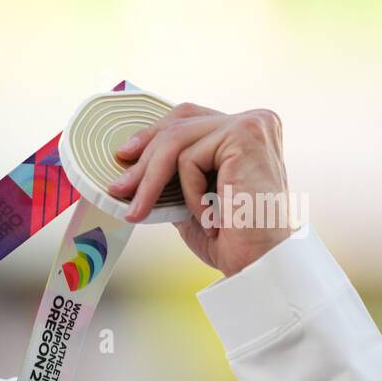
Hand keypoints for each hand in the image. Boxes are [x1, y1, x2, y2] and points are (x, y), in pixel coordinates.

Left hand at [106, 102, 293, 276]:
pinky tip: (207, 217)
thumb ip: (173, 179)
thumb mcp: (192, 200)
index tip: (125, 156)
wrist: (262, 261)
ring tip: (140, 210)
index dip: (153, 135)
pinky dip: (189, 193)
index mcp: (244, 132)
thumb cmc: (233, 238)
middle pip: (179, 123)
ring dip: (151, 180)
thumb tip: (132, 171)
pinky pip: (189, 159)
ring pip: (176, 140)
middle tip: (119, 187)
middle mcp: (253, 121)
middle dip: (143, 158)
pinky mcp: (244, 136)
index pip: (188, 118)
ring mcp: (251, 125)